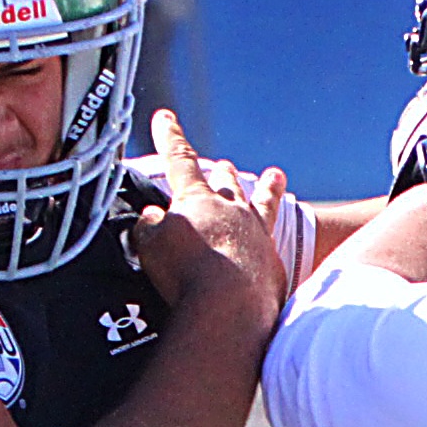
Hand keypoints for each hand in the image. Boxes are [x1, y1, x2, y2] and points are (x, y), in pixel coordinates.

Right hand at [129, 110, 287, 312]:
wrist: (231, 309)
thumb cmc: (185, 273)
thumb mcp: (151, 244)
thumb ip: (150, 226)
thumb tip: (153, 218)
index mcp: (199, 200)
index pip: (180, 160)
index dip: (170, 137)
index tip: (165, 117)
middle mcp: (233, 212)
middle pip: (227, 182)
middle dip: (221, 172)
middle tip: (223, 164)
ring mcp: (258, 237)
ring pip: (264, 203)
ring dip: (268, 188)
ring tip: (276, 176)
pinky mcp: (273, 267)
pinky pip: (274, 245)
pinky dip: (271, 241)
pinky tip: (273, 247)